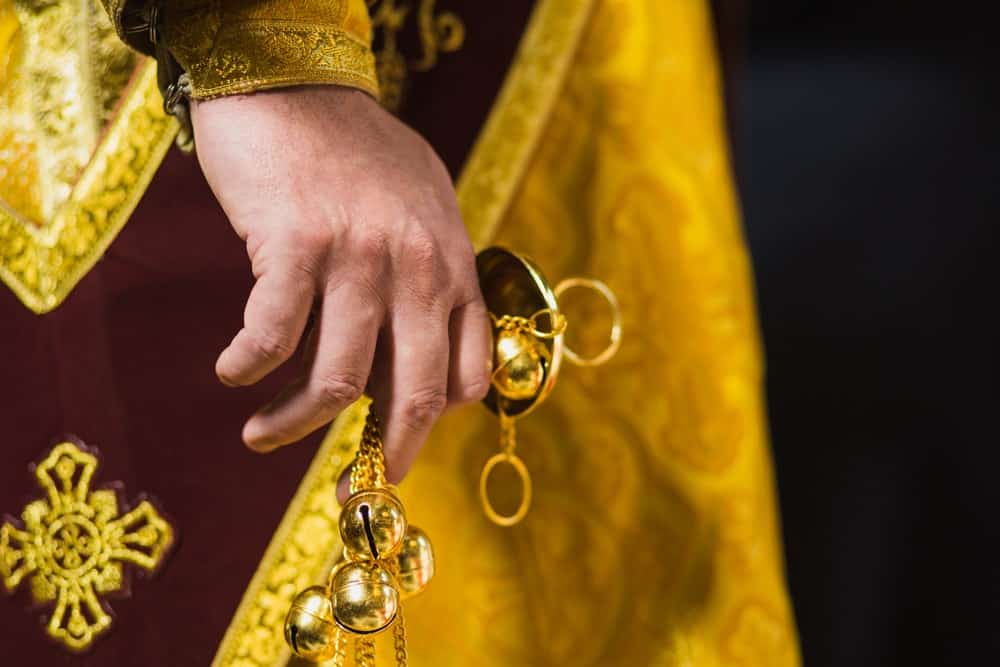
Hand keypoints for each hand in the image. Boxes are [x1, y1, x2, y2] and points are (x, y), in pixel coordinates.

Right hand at [190, 85, 490, 489]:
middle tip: (358, 493)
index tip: (398, 440)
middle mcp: (416, 268)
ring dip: (291, 425)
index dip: (434, 422)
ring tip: (259, 436)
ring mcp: (358, 257)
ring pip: (334, 381)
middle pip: (414, 393)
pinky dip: (246, 367)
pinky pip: (271, 336)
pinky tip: (231, 371)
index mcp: (452, 267)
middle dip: (387, 455)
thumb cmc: (358, 152)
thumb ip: (431, 274)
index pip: (469, 374)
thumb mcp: (425, 207)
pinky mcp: (296, 244)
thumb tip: (420, 347)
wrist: (295, 84)